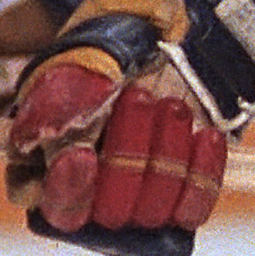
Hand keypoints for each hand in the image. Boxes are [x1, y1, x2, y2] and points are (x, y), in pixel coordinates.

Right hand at [8, 50, 224, 243]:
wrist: (152, 45)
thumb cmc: (100, 62)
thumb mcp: (74, 69)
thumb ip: (57, 103)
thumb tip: (48, 135)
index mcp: (49, 177)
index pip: (59, 206)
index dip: (70, 187)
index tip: (81, 156)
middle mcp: (93, 203)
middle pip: (111, 210)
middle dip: (128, 154)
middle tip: (140, 97)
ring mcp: (138, 205)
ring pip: (154, 209)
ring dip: (167, 154)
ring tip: (173, 106)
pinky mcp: (181, 201)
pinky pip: (193, 209)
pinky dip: (202, 173)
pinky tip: (205, 136)